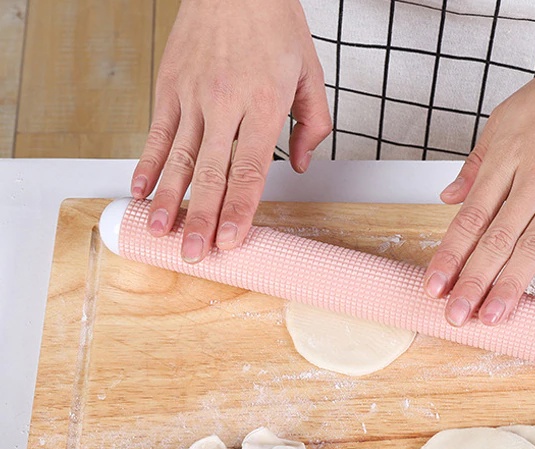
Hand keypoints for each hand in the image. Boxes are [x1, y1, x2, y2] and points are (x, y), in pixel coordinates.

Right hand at [130, 0, 330, 261]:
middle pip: (212, 173)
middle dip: (202, 218)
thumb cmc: (274, 24)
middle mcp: (225, 103)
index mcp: (263, 104)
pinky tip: (139, 189)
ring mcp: (193, 95)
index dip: (240, 209)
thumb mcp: (310, 73)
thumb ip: (312, 125)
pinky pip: (158, 131)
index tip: (231, 241)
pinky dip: (148, 162)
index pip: (251, 170)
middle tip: (193, 253)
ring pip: (180, 157)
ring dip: (168, 198)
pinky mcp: (170, 85)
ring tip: (159, 231)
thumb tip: (301, 166)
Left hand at [423, 47, 534, 325]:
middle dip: (473, 281)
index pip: (470, 218)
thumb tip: (446, 197)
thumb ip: (475, 164)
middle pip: (497, 238)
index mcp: (505, 160)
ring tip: (493, 317)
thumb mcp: (504, 120)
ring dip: (512, 284)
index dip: (450, 255)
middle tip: (456, 315)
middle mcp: (534, 177)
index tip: (433, 286)